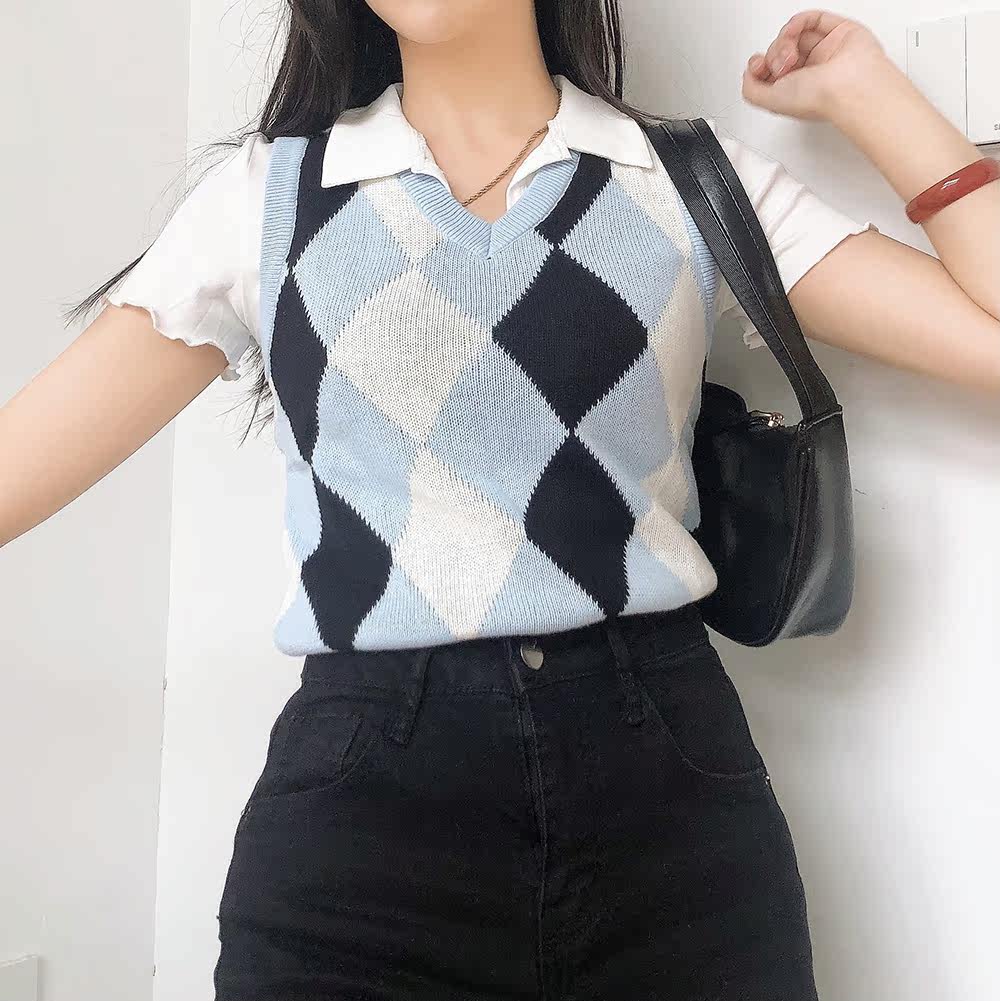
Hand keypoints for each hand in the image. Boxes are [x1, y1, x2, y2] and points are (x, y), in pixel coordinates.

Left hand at [742, 10, 888, 121]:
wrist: (848, 87)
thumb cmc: (818, 99)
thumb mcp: (769, 102)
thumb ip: (750, 90)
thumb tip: (748, 74)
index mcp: (794, 90)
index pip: (770, 70)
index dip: (759, 65)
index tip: (758, 68)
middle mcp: (809, 71)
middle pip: (778, 51)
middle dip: (772, 55)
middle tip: (781, 66)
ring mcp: (823, 51)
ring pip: (793, 34)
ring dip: (783, 41)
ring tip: (791, 55)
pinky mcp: (838, 32)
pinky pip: (811, 19)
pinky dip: (797, 22)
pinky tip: (794, 32)